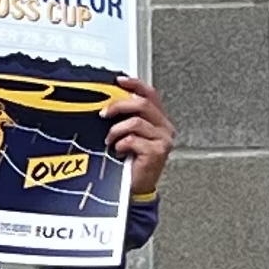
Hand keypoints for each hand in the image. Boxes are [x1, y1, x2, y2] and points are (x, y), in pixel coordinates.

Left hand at [101, 74, 175, 196]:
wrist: (136, 187)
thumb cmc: (130, 162)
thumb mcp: (127, 136)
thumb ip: (124, 120)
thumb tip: (107, 104)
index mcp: (158, 120)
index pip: (151, 94)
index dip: (135, 85)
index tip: (119, 80)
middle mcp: (164, 128)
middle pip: (143, 104)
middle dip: (118, 106)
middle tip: (103, 114)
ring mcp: (163, 140)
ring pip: (136, 122)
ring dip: (116, 131)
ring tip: (110, 141)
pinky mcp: (157, 152)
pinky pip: (133, 140)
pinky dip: (120, 144)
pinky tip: (117, 152)